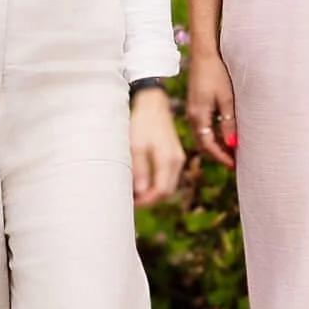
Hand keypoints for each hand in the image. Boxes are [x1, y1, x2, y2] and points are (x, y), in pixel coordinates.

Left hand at [129, 87, 186, 205]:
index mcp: (168, 160)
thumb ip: (139, 170)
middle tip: (130, 201)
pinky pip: (168, 176)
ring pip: (168, 185)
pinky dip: (157, 183)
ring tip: (134, 192)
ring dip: (153, 192)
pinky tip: (142, 180)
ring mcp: (178, 158)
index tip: (131, 204)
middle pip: (167, 191)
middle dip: (150, 200)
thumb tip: (141, 193)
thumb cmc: (142, 123)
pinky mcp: (175, 155)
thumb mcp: (136, 146)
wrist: (153, 104)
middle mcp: (177, 161)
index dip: (147, 202)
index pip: (161, 191)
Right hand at [185, 52, 237, 168]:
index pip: (209, 146)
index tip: (234, 165)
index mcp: (199, 116)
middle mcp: (192, 117)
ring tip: (233, 152)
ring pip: (202, 137)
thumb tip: (233, 144)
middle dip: (218, 155)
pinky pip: (202, 128)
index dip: (221, 157)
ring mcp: (192, 112)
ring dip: (216, 146)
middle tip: (235, 163)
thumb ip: (229, 122)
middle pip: (203, 144)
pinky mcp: (195, 107)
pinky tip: (225, 136)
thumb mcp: (227, 99)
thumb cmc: (217, 74)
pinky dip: (212, 136)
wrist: (204, 56)